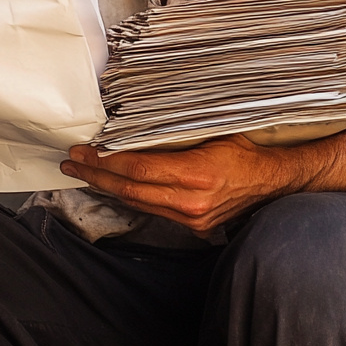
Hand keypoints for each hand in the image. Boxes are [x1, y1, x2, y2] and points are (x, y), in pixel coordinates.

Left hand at [61, 135, 301, 233]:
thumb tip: (140, 119)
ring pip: (138, 203)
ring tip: (85, 173)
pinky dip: (130, 196)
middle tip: (72, 163)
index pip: (139, 168)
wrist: (273, 184)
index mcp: (196, 174)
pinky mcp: (193, 226)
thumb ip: (178, 132)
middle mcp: (190, 201)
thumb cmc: (245, 151)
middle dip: (96, 175)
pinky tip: (115, 186)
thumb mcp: (214, 131)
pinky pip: (153, 210)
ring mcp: (191, 217)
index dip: (107, 160)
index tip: (85, 151)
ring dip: (108, 188)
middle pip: (130, 189)